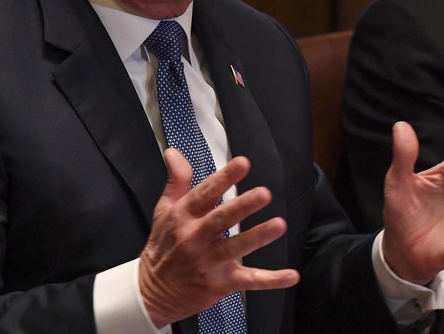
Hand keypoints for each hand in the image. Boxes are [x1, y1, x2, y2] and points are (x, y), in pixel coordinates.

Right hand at [138, 148, 299, 327]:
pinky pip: (248, 280)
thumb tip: (174, 151)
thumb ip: (176, 180)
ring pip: (236, 247)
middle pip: (221, 219)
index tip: (243, 163)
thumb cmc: (163, 247)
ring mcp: (208, 262)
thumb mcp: (164, 210)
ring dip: (258, 236)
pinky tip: (291, 275)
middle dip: (243, 206)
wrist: (151, 292)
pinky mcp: (220, 284)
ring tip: (279, 224)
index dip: (224, 177)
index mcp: (184, 216)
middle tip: (264, 193)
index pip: (205, 193)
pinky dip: (270, 280)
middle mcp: (195, 237)